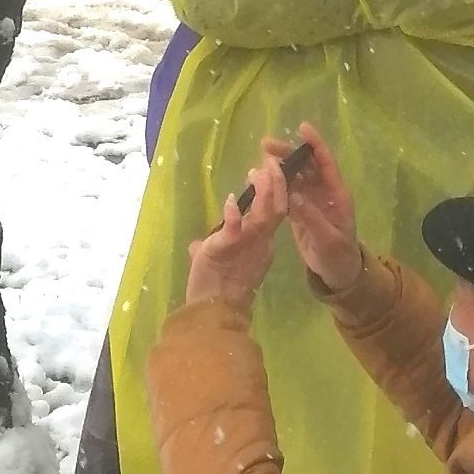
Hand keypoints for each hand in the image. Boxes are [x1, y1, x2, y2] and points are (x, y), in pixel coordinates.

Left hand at [184, 157, 289, 308]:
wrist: (211, 312)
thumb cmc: (213, 288)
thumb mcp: (216, 262)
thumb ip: (211, 249)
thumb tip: (196, 245)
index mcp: (261, 243)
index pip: (275, 211)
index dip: (278, 189)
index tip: (271, 168)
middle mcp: (260, 242)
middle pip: (277, 208)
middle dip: (278, 183)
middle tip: (272, 161)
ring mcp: (246, 246)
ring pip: (264, 215)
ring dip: (263, 192)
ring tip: (260, 172)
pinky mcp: (228, 249)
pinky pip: (236, 229)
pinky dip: (234, 214)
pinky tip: (232, 200)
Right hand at [268, 124, 360, 297]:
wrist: (338, 274)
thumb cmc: (339, 256)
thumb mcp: (328, 239)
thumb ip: (312, 218)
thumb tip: (293, 196)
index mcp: (337, 194)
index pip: (326, 163)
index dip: (315, 144)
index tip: (302, 127)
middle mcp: (323, 192)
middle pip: (306, 165)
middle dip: (288, 152)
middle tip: (265, 144)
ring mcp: (311, 201)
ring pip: (294, 177)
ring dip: (279, 168)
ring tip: (259, 160)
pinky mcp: (300, 212)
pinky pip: (287, 193)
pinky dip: (275, 186)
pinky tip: (259, 181)